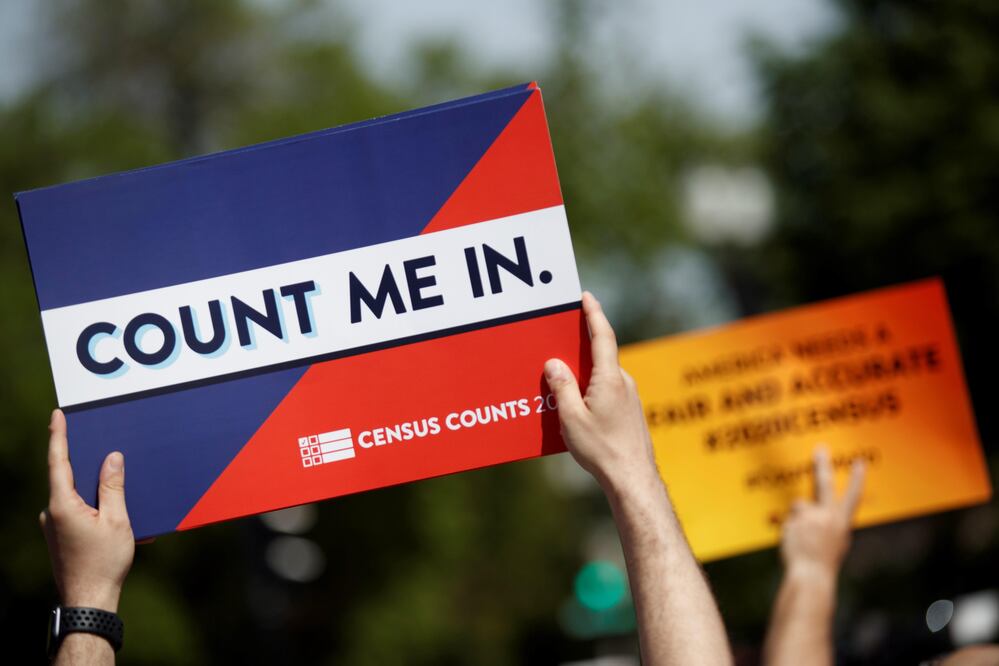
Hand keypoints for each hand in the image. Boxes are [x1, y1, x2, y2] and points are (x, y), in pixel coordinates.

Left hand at [39, 409, 133, 611]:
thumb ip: (113, 487)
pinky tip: (118, 519)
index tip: (57, 414)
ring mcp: (54, 527)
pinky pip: (78, 512)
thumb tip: (112, 459)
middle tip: (101, 444)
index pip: (58, 462)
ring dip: (96, 491)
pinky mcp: (60, 537)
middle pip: (67, 477)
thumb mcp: (117, 521)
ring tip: (121, 491)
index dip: (58, 435)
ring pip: (75, 496)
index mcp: (62, 505)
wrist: (89, 602)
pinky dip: (97, 509)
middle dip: (85, 462)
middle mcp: (52, 513)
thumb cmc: (104, 563)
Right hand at [544, 291, 658, 492]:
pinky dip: (590, 389)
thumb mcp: (572, 418)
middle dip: (581, 344)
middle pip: (600, 354)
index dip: (594, 314)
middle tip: (561, 335)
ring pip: (602, 375)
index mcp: (609, 379)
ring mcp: (629, 397)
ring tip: (561, 377)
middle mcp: (623, 383)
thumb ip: (562, 387)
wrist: (633, 478)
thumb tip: (554, 363)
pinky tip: (576, 404)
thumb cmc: (602, 450)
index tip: (586, 296)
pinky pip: (606, 391)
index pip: (602, 336)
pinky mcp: (629, 412)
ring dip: (584, 372)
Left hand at [780, 448, 864, 579]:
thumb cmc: (824, 562)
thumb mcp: (838, 542)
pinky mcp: (793, 521)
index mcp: (841, 523)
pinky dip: (788, 527)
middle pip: (824, 484)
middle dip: (822, 465)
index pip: (852, 497)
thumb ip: (833, 523)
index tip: (860, 462)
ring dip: (798, 517)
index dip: (857, 479)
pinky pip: (788, 518)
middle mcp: (827, 517)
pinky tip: (794, 542)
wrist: (810, 575)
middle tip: (820, 449)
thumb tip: (822, 509)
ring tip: (802, 538)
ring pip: (799, 505)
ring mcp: (809, 518)